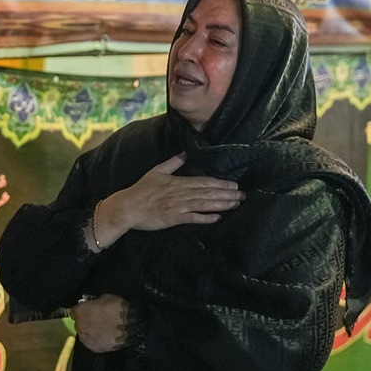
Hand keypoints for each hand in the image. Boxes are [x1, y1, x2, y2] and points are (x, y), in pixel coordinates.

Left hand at [70, 294, 131, 352]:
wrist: (130, 326)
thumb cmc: (118, 309)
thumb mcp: (105, 297)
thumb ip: (95, 302)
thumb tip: (94, 304)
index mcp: (81, 312)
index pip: (74, 311)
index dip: (81, 310)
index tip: (87, 310)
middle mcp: (80, 326)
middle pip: (78, 324)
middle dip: (84, 321)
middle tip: (95, 320)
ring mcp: (86, 338)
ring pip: (83, 334)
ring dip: (89, 331)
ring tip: (99, 330)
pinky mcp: (94, 348)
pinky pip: (91, 343)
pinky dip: (95, 340)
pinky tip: (103, 337)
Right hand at [94, 154, 244, 247]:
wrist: (127, 207)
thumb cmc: (141, 189)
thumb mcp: (157, 171)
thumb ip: (173, 162)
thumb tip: (186, 152)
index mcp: (178, 182)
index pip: (203, 181)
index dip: (220, 183)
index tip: (234, 185)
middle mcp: (180, 193)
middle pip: (207, 192)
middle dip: (226, 194)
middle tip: (243, 195)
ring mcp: (177, 206)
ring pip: (203, 204)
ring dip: (221, 204)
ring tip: (235, 204)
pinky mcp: (173, 218)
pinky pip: (192, 218)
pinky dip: (205, 218)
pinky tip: (218, 218)